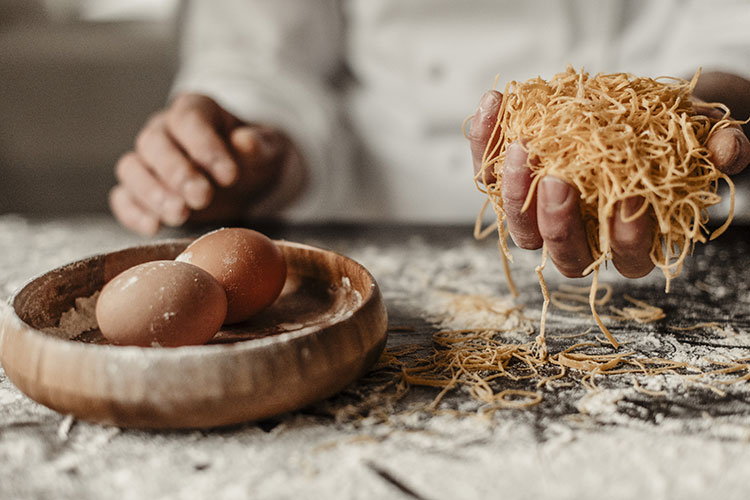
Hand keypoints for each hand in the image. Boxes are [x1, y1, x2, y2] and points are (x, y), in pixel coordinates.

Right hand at [110, 93, 301, 234]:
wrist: (244, 180)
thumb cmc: (253, 157)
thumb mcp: (269, 149)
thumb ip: (260, 145)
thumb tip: (245, 142)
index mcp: (195, 109)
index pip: (190, 120)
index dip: (206, 147)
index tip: (230, 176)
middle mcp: (164, 130)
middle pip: (155, 143)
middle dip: (178, 173)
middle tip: (202, 197)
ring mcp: (147, 160)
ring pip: (132, 169)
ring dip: (153, 193)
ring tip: (180, 215)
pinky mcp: (139, 191)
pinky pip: (123, 198)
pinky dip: (133, 212)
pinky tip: (154, 226)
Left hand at [469, 90, 749, 278]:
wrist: (634, 109)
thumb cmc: (673, 135)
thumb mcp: (703, 137)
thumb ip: (719, 148)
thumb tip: (729, 149)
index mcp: (630, 239)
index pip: (626, 257)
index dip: (626, 239)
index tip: (627, 204)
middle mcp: (582, 235)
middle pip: (561, 250)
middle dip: (556, 222)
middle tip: (556, 181)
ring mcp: (541, 211)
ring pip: (518, 223)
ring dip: (510, 189)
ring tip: (518, 145)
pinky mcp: (512, 179)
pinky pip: (488, 170)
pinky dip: (486, 139)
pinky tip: (494, 103)